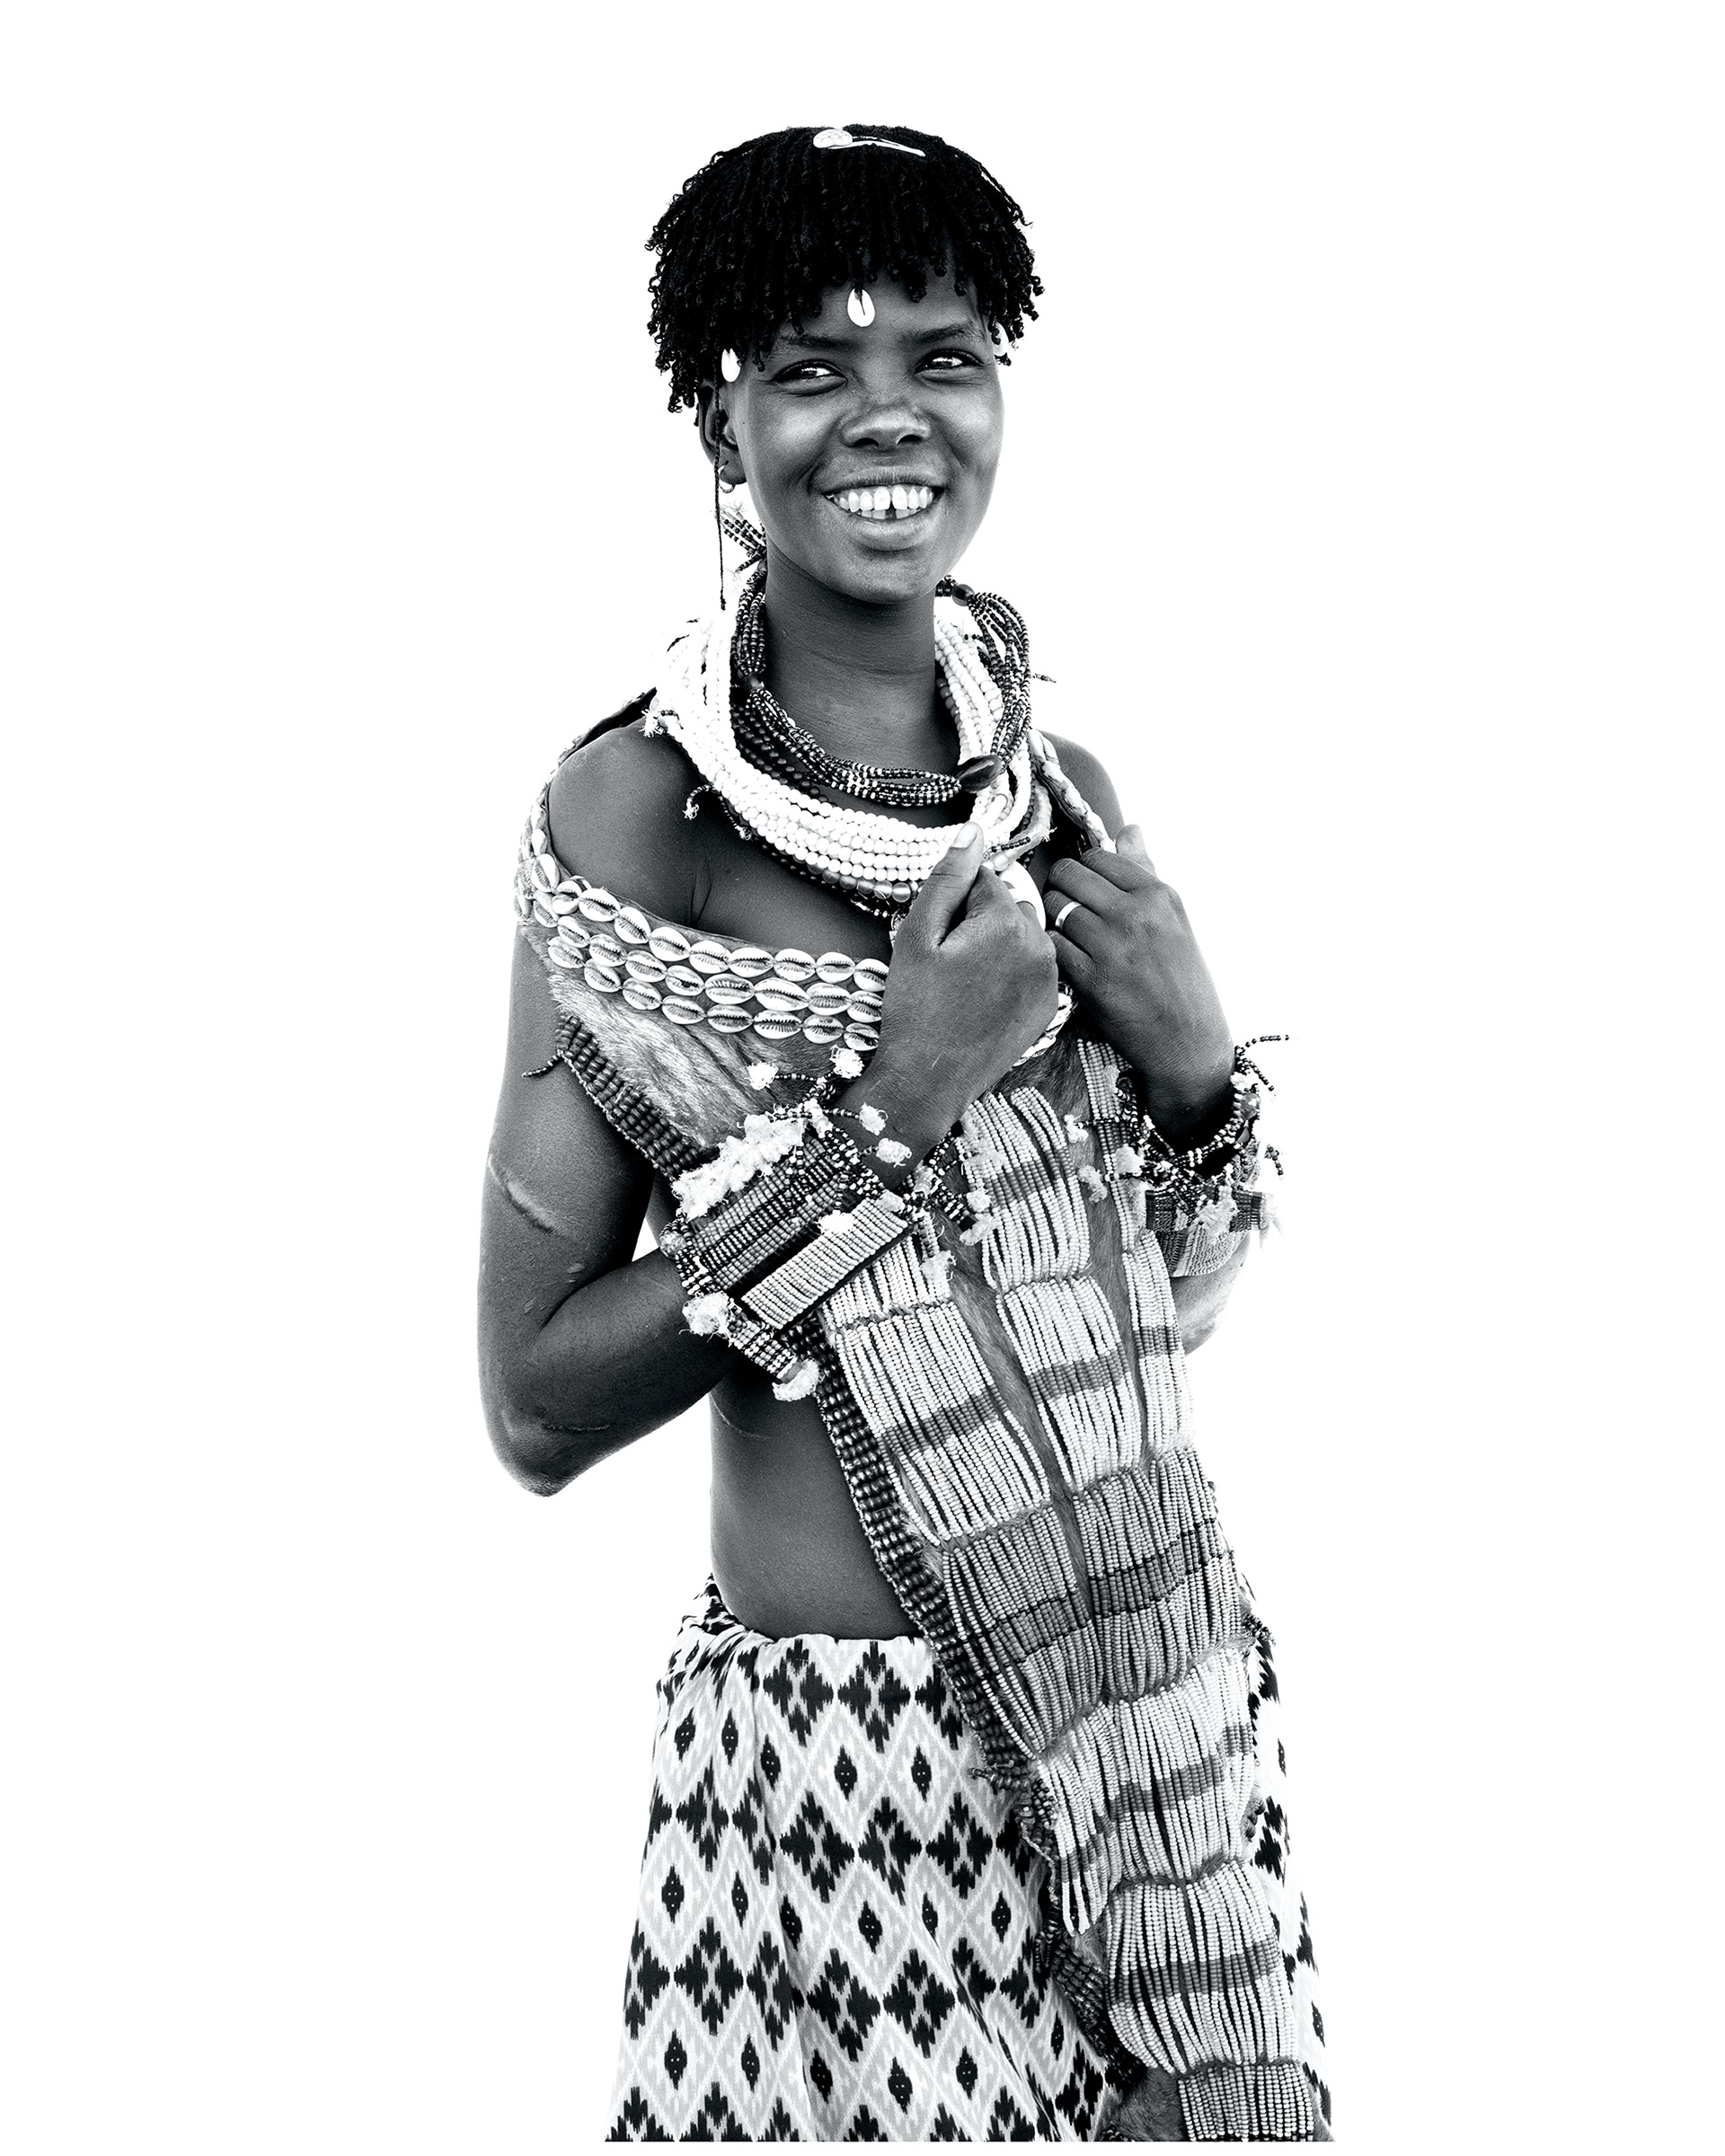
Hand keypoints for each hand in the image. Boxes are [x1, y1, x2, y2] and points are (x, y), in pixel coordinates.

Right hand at [861, 828, 1060, 1146]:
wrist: (931, 1077)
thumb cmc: (916, 1007)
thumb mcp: (919, 935)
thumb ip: (949, 878)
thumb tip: (973, 830)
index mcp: (1006, 922)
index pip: (984, 881)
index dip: (954, 902)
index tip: (940, 935)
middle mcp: (1039, 945)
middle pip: (1007, 907)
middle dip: (979, 921)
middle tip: (950, 961)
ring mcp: (1050, 977)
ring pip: (1022, 936)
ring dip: (998, 945)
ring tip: (967, 980)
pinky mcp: (1050, 1005)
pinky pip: (1033, 968)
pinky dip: (1012, 973)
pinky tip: (985, 997)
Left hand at [1044, 826, 1232, 1143]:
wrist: (1187, 1040)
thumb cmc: (1180, 979)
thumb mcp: (1174, 918)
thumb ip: (1146, 871)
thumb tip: (1129, 829)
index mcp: (1157, 894)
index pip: (1097, 856)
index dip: (1082, 870)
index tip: (1083, 887)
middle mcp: (1135, 914)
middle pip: (1068, 875)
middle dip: (1060, 888)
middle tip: (1066, 910)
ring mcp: (1112, 946)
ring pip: (1054, 908)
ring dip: (1052, 920)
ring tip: (1067, 937)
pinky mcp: (1091, 979)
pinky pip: (1052, 946)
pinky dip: (1052, 950)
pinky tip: (1065, 961)